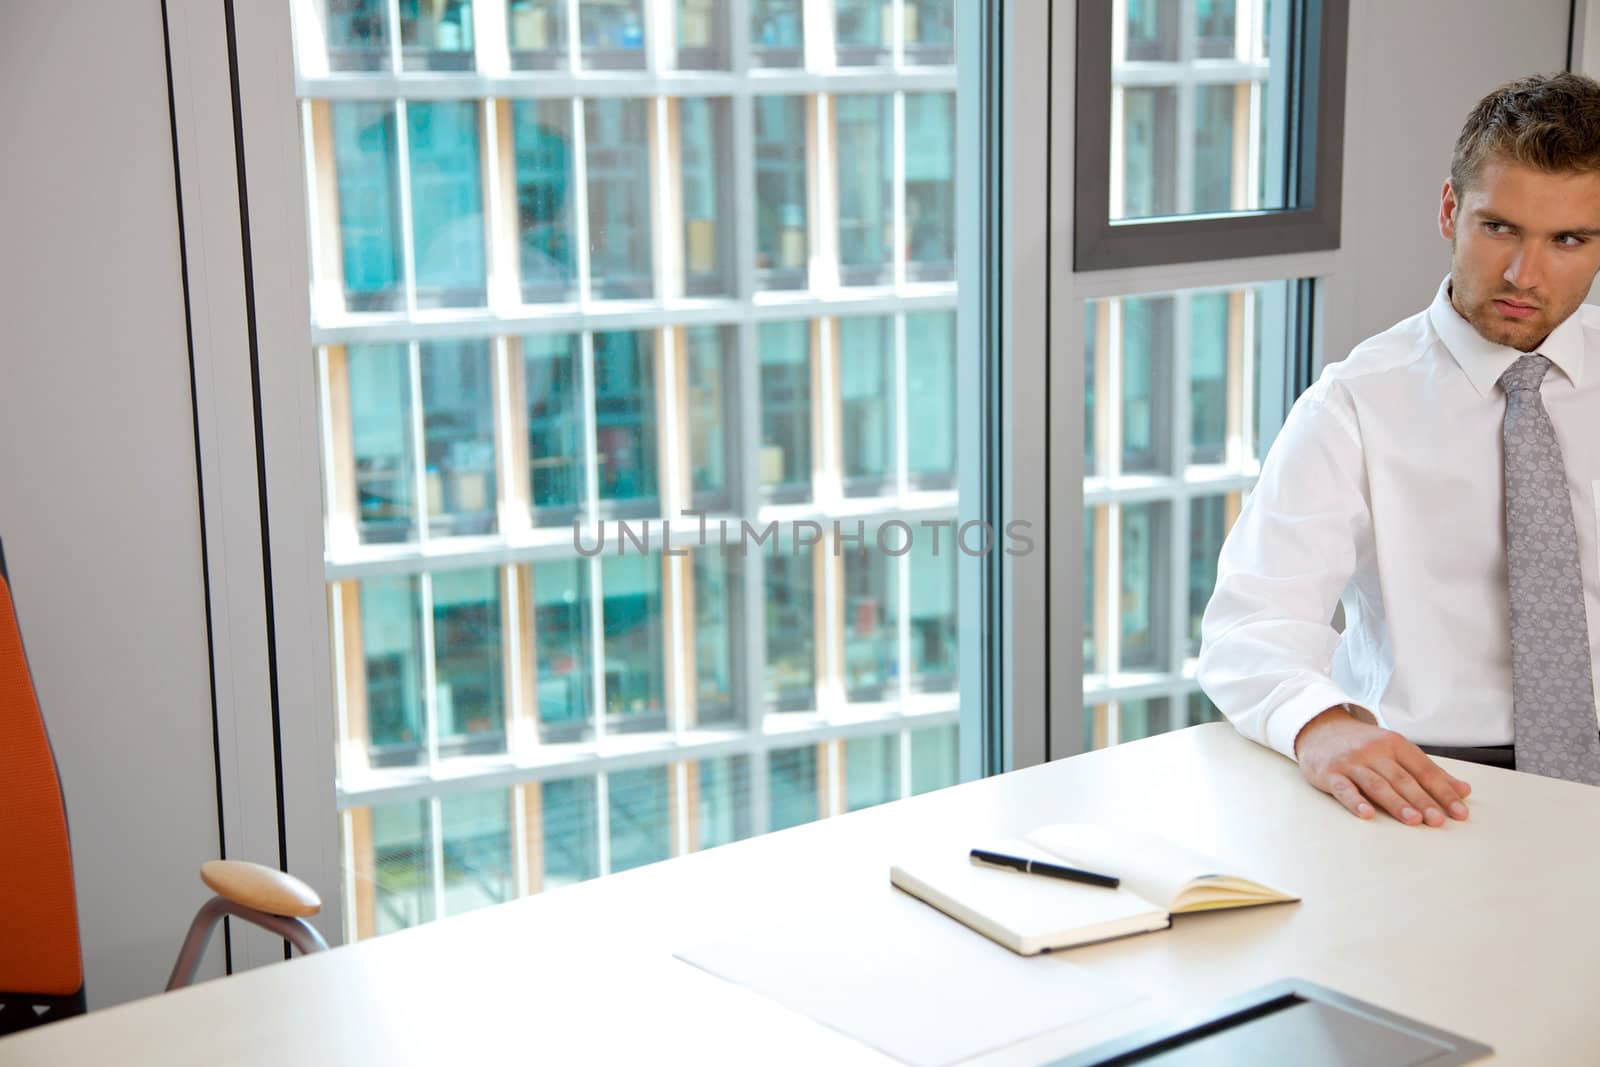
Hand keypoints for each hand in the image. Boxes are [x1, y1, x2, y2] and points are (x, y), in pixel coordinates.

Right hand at [1294, 707, 1471, 825]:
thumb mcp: (1396, 750)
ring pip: (1377, 784)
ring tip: (1413, 820)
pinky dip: (1355, 802)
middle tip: (1438, 820)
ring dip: (1396, 803)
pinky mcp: (1330, 773)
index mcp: (1395, 744)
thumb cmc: (1362, 745)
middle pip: (1402, 779)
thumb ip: (1428, 771)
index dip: (1444, 792)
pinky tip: (1367, 814)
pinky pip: (1344, 789)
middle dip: (1423, 800)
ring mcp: (1351, 762)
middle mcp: (1374, 751)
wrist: (1319, 729)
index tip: (1459, 812)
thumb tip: (1464, 790)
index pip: (1424, 770)